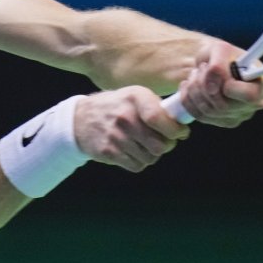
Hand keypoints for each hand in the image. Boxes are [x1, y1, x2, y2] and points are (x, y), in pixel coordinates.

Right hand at [74, 86, 189, 171]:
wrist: (81, 119)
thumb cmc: (116, 107)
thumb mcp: (134, 96)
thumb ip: (157, 107)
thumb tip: (182, 124)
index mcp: (135, 98)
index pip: (160, 119)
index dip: (175, 130)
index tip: (181, 133)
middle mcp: (124, 116)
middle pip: (160, 144)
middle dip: (167, 145)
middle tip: (164, 141)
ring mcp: (115, 136)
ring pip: (151, 157)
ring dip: (152, 154)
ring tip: (145, 145)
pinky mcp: (108, 152)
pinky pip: (137, 165)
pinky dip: (140, 161)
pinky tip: (133, 151)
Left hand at [178, 39, 262, 127]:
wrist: (214, 63)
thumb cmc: (223, 55)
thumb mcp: (221, 49)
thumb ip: (218, 65)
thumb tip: (212, 88)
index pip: (250, 95)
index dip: (229, 86)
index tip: (217, 72)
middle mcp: (257, 103)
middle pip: (224, 106)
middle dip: (204, 85)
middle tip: (201, 69)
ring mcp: (241, 115)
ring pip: (209, 112)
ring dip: (194, 90)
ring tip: (195, 75)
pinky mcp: (224, 122)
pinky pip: (200, 116)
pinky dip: (189, 99)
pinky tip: (189, 86)